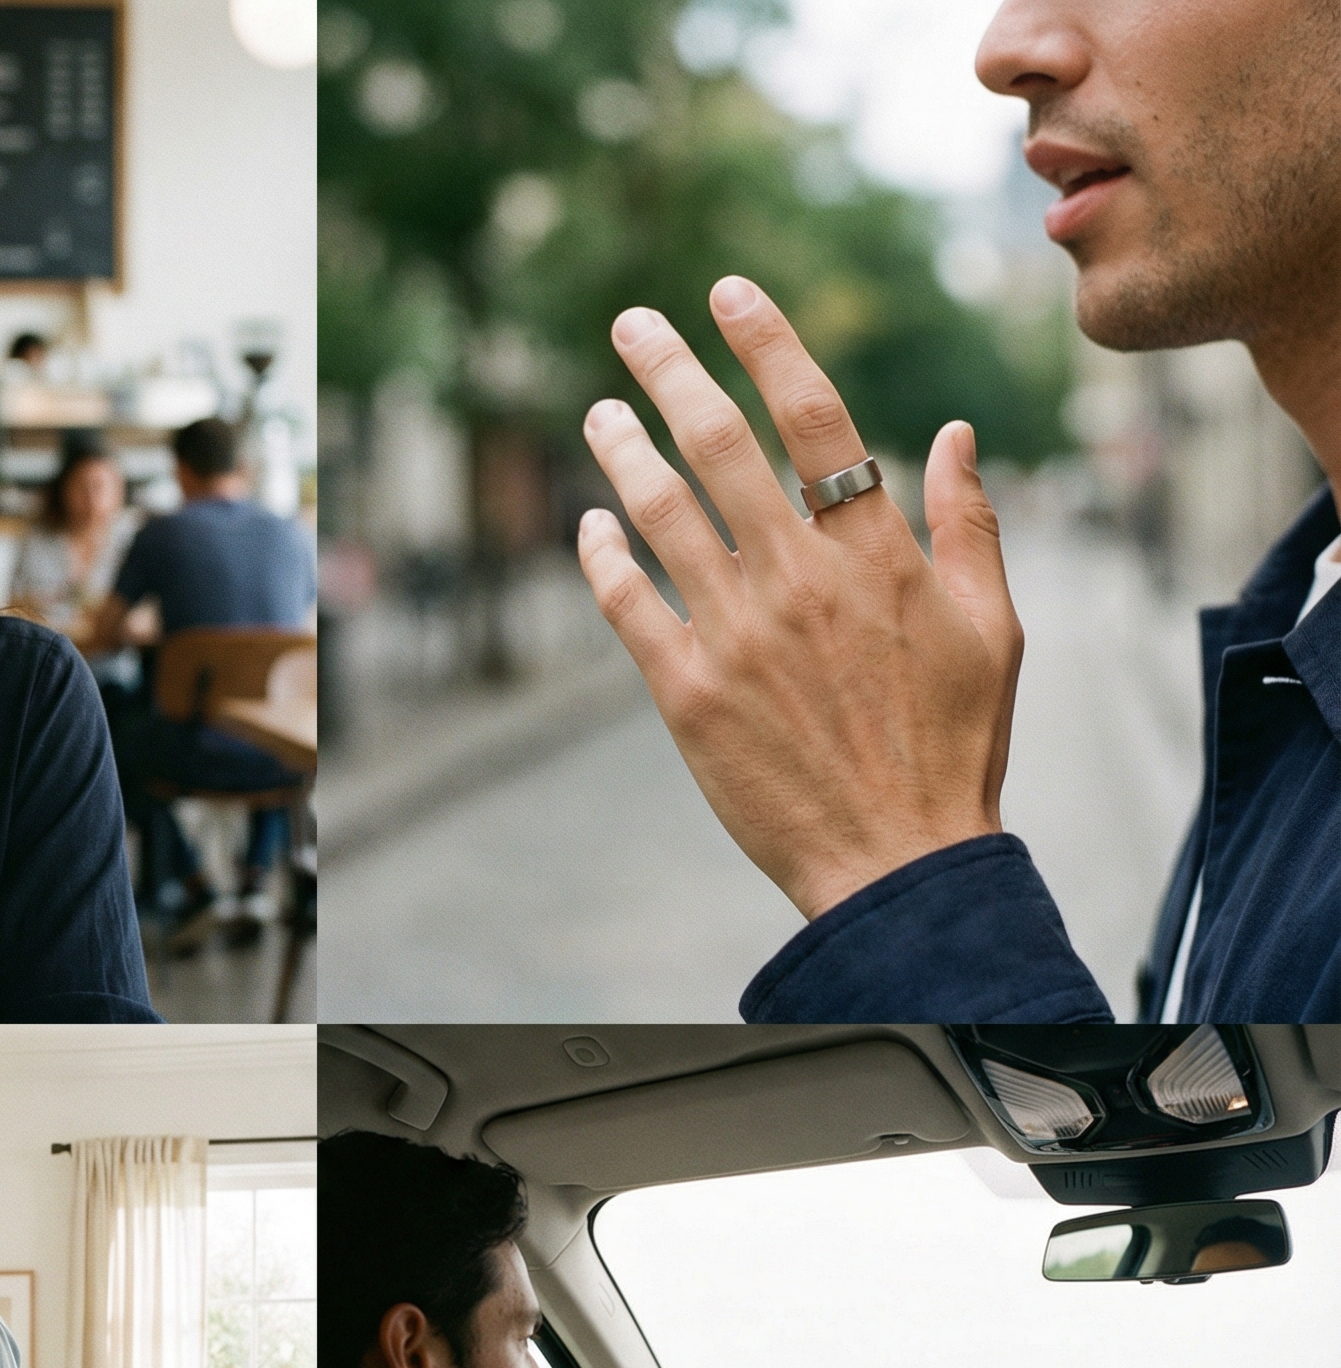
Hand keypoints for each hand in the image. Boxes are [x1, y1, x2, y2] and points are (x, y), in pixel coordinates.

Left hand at [577, 279, 1024, 921]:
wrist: (898, 862)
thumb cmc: (955, 747)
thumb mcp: (996, 629)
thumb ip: (970, 525)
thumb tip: (956, 433)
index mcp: (876, 555)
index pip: (813, 416)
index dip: (765, 341)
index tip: (725, 291)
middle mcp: (799, 580)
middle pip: (719, 445)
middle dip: (668, 371)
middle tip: (632, 323)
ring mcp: (737, 636)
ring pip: (661, 515)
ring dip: (621, 451)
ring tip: (598, 412)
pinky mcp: (688, 694)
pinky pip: (629, 606)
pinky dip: (602, 557)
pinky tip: (587, 524)